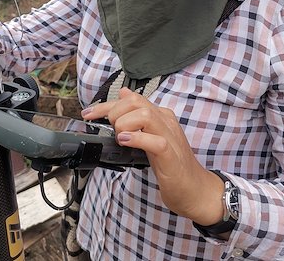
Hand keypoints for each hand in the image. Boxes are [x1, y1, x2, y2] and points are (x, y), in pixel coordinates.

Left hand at [82, 88, 223, 224]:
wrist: (195, 190)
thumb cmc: (171, 164)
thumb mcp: (151, 135)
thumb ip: (138, 115)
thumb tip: (124, 93)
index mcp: (160, 115)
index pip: (131, 99)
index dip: (105, 105)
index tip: (88, 114)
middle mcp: (165, 121)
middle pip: (136, 101)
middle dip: (115, 112)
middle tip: (111, 130)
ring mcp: (170, 137)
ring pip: (146, 115)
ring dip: (125, 124)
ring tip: (119, 137)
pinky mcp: (171, 156)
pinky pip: (155, 141)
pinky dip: (137, 139)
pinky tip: (125, 143)